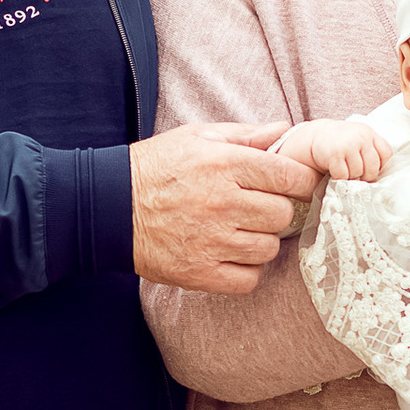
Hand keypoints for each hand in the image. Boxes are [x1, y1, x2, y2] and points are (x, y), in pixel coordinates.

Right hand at [131, 122, 310, 297]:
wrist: (108, 207)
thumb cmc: (156, 168)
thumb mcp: (197, 138)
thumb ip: (245, 135)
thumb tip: (285, 130)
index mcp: (224, 165)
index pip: (288, 176)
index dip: (301, 181)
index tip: (296, 185)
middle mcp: (221, 203)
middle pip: (282, 215)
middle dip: (277, 211)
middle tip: (261, 208)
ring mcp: (211, 241)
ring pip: (268, 248)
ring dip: (261, 241)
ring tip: (242, 232)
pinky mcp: (199, 273)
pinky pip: (248, 279)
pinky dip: (246, 270)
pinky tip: (232, 256)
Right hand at [299, 117, 388, 183]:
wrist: (318, 134)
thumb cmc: (343, 140)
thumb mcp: (360, 137)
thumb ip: (371, 148)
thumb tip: (379, 173)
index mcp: (369, 133)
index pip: (386, 153)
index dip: (381, 165)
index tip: (372, 168)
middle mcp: (360, 137)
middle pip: (373, 167)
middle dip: (366, 175)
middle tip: (358, 174)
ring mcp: (347, 146)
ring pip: (358, 173)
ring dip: (352, 176)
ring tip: (346, 170)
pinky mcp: (334, 155)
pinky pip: (343, 175)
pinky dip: (340, 178)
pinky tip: (336, 171)